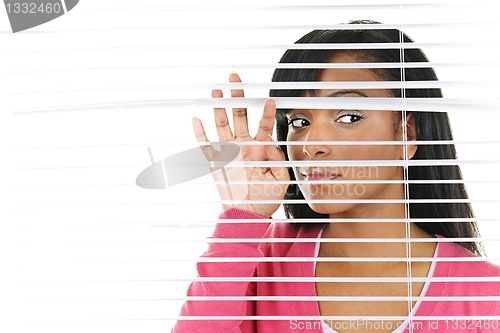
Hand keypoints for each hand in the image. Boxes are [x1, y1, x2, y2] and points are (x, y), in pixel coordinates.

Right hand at [192, 72, 288, 217]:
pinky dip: (200, 133)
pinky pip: (205, 146)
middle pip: (240, 116)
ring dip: (219, 108)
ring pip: (223, 125)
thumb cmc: (266, 197)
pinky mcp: (216, 163)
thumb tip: (271, 145)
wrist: (249, 213)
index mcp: (260, 148)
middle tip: (235, 78)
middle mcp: (243, 146)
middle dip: (238, 96)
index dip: (266, 112)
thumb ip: (280, 161)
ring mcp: (229, 152)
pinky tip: (197, 118)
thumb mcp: (282, 179)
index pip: (263, 125)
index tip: (270, 100)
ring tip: (217, 91)